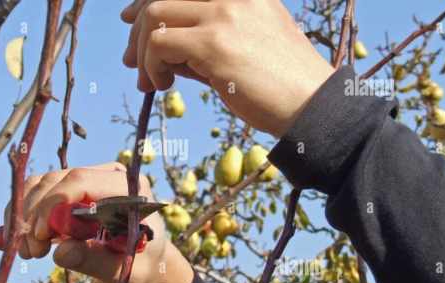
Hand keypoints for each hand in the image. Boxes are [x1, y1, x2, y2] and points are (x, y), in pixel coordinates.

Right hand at [2, 162, 193, 282]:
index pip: (82, 180)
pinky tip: (21, 241)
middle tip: (30, 251)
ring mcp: (88, 180)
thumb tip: (61, 253)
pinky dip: (24, 215)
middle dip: (35, 214)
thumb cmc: (142, 268)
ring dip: (25, 216)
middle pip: (57, 180)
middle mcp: (107, 176)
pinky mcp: (71, 191)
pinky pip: (38, 193)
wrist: (145, 266)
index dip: (54, 204)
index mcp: (129, 189)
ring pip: (42, 184)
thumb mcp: (125, 272)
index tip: (41, 236)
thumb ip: (96, 262)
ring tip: (28, 251)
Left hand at [121, 0, 334, 136]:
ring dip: (142, 52)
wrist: (312, 107)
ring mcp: (225, 12)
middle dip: (137, 30)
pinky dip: (151, 66)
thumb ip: (203, 38)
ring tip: (150, 81)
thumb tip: (158, 45)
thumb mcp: (242, 46)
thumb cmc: (279, 84)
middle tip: (131, 61)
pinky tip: (163, 85)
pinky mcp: (215, 42)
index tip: (131, 18)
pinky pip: (159, 44)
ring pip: (154, 16)